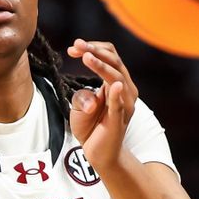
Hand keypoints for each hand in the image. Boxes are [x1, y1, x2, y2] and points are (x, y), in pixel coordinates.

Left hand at [66, 39, 138, 169]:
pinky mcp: (119, 119)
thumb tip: (90, 92)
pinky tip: (112, 85)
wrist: (97, 152)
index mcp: (117, 82)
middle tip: (77, 45)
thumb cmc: (90, 126)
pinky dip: (116, 94)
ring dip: (101, 65)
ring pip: (117, 78)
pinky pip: (119, 104)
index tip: (73, 47)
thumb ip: (82, 93)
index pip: (111, 56)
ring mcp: (124, 104)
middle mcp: (125, 90)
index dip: (94, 48)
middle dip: (95, 51)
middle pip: (115, 62)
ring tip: (85, 56)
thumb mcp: (79, 104)